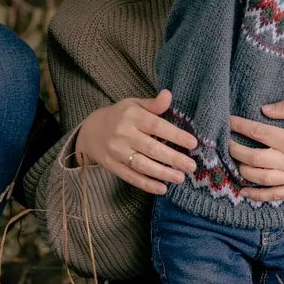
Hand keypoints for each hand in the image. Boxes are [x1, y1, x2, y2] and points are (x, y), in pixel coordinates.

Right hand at [74, 89, 197, 194]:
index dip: (175, 135)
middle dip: (173, 158)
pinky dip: (146, 184)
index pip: (157, 126)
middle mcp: (123, 134)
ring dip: (162, 173)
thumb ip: (153, 104)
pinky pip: (131, 177)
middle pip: (151, 148)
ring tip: (180, 178)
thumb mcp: (134, 104)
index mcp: (132, 116)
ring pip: (142, 165)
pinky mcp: (112, 166)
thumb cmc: (120, 116)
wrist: (91, 131)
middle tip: (191, 166)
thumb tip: (169, 94)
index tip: (193, 143)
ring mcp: (117, 151)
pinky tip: (162, 189)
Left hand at [228, 99, 283, 200]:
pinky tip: (243, 191)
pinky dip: (257, 196)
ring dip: (243, 171)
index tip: (228, 121)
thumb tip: (264, 109)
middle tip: (226, 143)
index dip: (240, 126)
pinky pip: (273, 195)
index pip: (259, 133)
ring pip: (261, 178)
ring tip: (234, 162)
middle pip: (255, 158)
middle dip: (236, 150)